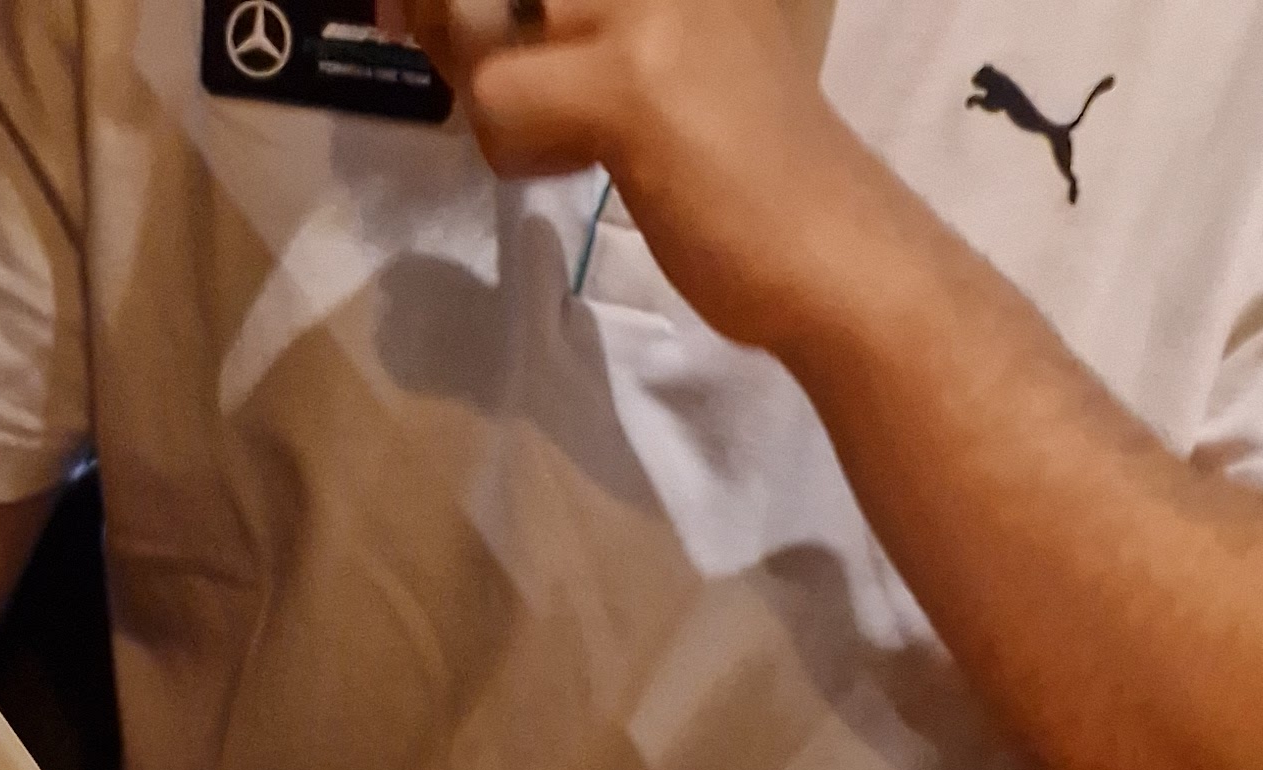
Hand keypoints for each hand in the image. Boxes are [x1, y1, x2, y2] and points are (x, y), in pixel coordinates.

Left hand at [383, 0, 849, 354]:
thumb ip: (568, 30)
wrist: (835, 252)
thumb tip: (426, 4)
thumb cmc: (746, 167)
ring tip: (565, 139)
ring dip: (489, 91)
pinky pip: (498, 96)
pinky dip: (514, 147)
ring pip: (478, 19)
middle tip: (505, 91)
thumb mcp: (655, 60)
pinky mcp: (631, 81)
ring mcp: (646, 2)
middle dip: (455, 25)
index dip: (463, 1)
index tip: (439, 21)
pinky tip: (578, 168)